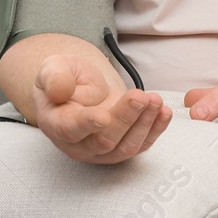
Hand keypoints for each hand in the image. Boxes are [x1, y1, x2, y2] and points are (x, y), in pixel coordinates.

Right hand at [31, 53, 171, 164]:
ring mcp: (101, 150)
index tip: (103, 116)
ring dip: (144, 124)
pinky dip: (155, 130)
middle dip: (125, 118)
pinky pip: (141, 145)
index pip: (71, 129)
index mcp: (56, 124)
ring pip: (125, 146)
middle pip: (104, 140)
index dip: (87, 124)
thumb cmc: (64, 78)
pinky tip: (164, 112)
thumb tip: (59, 91)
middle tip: (140, 97)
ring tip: (155, 100)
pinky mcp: (122, 147)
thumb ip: (54, 77)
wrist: (78, 87)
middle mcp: (78, 144)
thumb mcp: (53, 68)